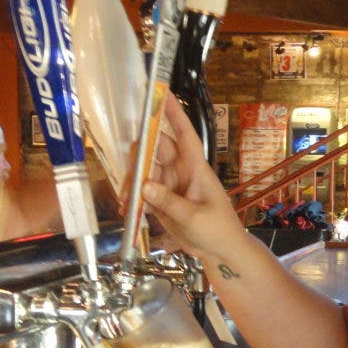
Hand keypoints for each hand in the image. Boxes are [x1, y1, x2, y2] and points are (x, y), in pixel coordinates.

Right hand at [140, 95, 247, 259]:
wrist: (221, 252)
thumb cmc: (218, 230)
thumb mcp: (195, 218)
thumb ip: (170, 203)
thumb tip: (144, 185)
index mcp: (195, 169)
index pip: (185, 136)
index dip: (174, 115)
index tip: (162, 94)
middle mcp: (181, 172)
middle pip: (156, 150)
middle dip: (139, 155)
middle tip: (130, 172)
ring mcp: (170, 186)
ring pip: (144, 172)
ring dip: (133, 183)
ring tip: (126, 202)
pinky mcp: (163, 201)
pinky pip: (143, 193)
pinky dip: (134, 200)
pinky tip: (127, 211)